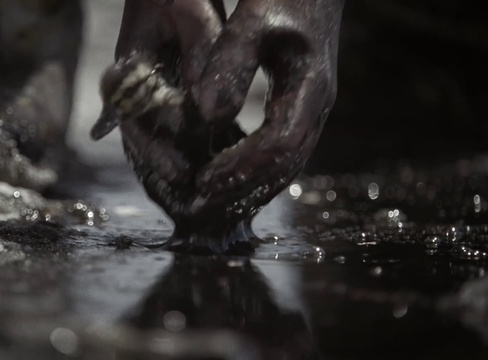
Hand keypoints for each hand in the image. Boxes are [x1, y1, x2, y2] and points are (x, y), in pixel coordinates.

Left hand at [187, 0, 344, 214]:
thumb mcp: (254, 18)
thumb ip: (230, 63)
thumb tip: (208, 114)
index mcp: (310, 88)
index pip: (278, 146)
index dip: (241, 168)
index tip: (202, 182)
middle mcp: (316, 108)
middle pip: (284, 167)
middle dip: (242, 191)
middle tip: (200, 208)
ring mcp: (312, 111)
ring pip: (285, 166)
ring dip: (248, 189)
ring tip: (209, 204)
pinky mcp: (300, 110)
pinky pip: (281, 154)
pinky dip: (254, 173)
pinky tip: (228, 181)